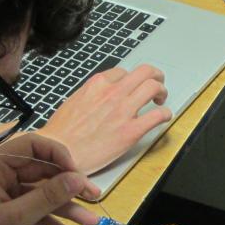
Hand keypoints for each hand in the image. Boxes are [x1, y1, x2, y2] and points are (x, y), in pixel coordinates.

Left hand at [0, 134, 100, 224]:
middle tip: (95, 197)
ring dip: (67, 208)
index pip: (32, 146)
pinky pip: (39, 213)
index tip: (78, 173)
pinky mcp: (14, 214)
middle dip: (70, 186)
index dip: (58, 155)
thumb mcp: (16, 219)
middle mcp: (1, 175)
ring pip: (45, 194)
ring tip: (91, 222)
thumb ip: (48, 197)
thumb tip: (79, 179)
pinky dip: (55, 224)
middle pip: (43, 171)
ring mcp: (8, 195)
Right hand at [36, 64, 170, 174]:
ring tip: (160, 100)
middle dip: (155, 76)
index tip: (133, 87)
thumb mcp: (75, 101)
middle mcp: (113, 93)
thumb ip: (92, 94)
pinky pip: (158, 116)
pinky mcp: (131, 131)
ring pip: (154, 87)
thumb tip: (102, 95)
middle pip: (145, 72)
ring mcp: (123, 111)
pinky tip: (163, 118)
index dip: (131, 79)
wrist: (59, 153)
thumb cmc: (62, 133)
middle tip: (156, 85)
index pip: (124, 72)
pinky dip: (166, 114)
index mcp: (97, 84)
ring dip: (162, 91)